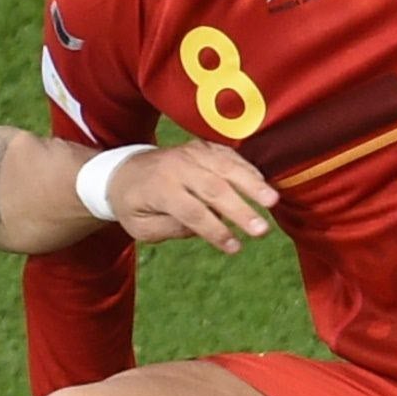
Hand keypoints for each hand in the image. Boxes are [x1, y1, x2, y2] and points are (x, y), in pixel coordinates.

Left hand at [103, 142, 278, 251]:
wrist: (124, 170)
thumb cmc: (134, 205)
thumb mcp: (142, 227)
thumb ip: (171, 229)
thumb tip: (204, 229)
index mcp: (159, 188)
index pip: (192, 212)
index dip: (214, 231)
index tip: (234, 248)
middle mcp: (177, 167)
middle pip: (213, 188)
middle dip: (240, 210)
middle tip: (261, 230)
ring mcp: (192, 153)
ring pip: (225, 167)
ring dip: (251, 184)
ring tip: (272, 202)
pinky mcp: (203, 147)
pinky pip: (228, 156)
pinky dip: (247, 169)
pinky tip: (263, 185)